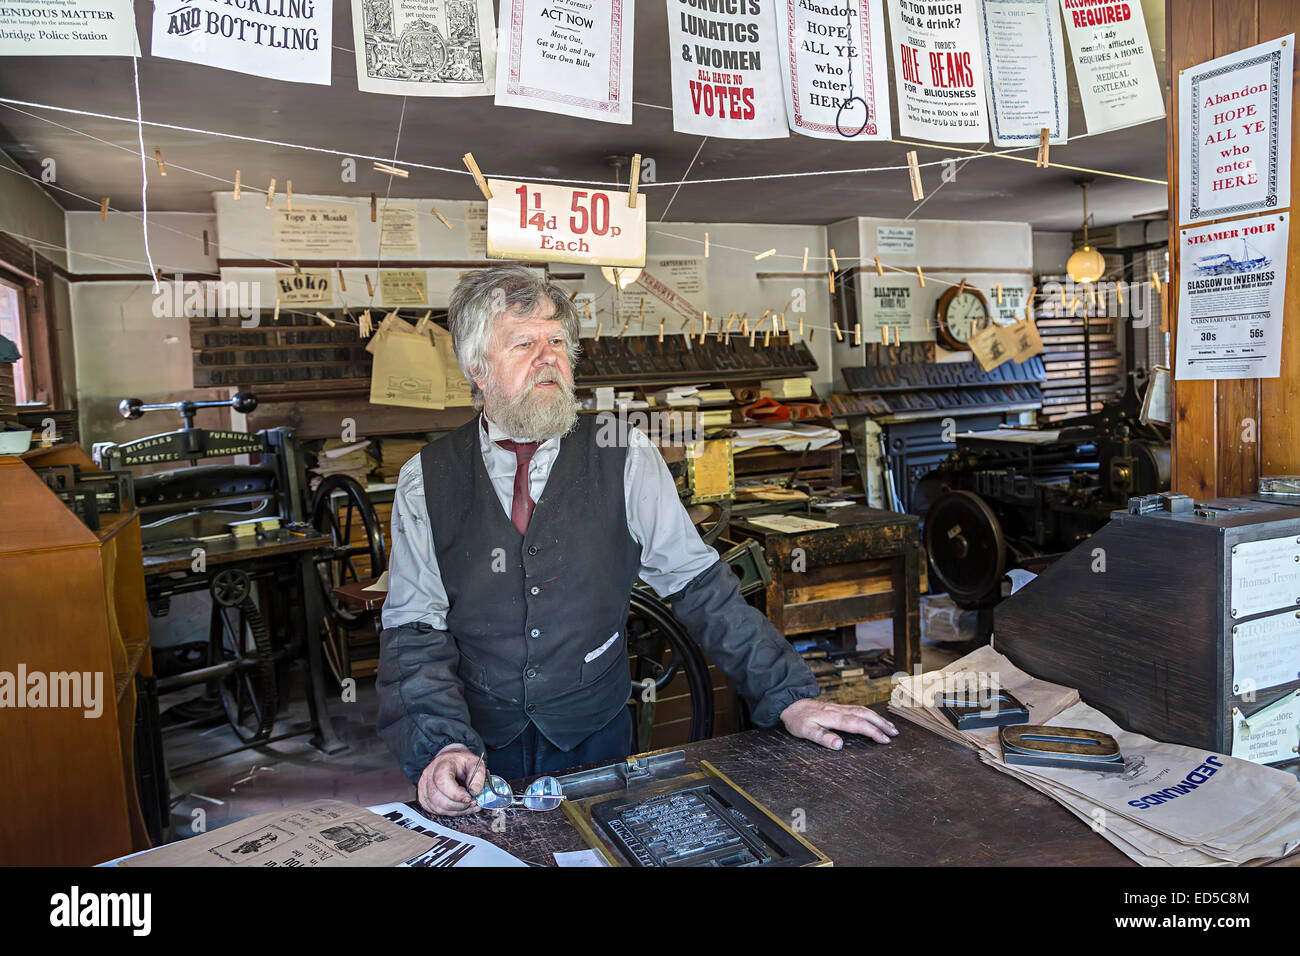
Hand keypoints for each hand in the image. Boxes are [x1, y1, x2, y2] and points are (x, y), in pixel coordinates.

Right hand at [417, 745, 486, 816]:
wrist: (451, 760)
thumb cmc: (462, 762)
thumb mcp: (475, 763)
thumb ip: (478, 776)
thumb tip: (474, 792)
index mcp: (441, 764)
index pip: (442, 782)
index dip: (456, 794)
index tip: (469, 797)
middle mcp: (428, 775)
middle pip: (438, 798)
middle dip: (458, 805)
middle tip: (471, 802)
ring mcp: (424, 786)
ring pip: (436, 807)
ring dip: (455, 810)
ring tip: (468, 805)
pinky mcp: (423, 797)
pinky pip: (435, 810)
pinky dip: (449, 812)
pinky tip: (460, 808)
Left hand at [779, 698, 898, 749]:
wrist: (789, 704)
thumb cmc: (797, 720)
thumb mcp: (805, 731)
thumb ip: (822, 737)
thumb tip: (840, 745)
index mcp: (834, 717)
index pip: (858, 725)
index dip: (873, 732)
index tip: (885, 740)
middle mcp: (839, 710)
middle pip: (865, 715)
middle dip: (881, 724)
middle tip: (895, 733)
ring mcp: (839, 707)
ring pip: (863, 710)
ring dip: (878, 718)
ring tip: (890, 726)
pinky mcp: (837, 707)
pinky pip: (858, 708)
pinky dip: (869, 713)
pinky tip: (873, 717)